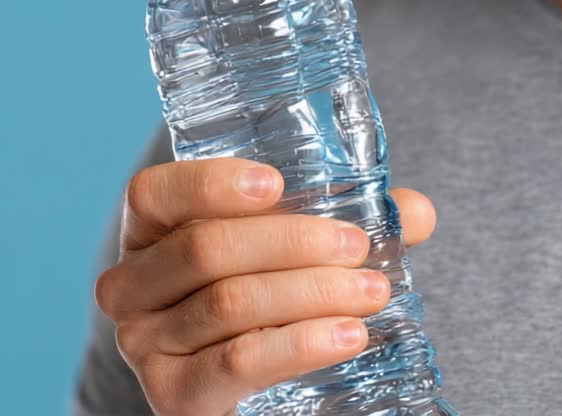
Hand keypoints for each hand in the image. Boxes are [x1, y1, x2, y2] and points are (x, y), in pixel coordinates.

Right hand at [94, 158, 436, 415]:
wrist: (250, 384)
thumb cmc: (269, 292)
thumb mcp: (298, 249)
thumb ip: (356, 222)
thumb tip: (414, 212)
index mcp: (151, 232)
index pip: (153, 194)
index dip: (209, 184)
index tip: (276, 183)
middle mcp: (131, 286)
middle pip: (206, 248)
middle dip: (295, 242)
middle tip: (360, 248)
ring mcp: (144, 344)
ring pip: (231, 302)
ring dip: (313, 292)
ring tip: (374, 292)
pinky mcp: (175, 396)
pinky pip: (240, 361)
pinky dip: (301, 344)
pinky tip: (349, 335)